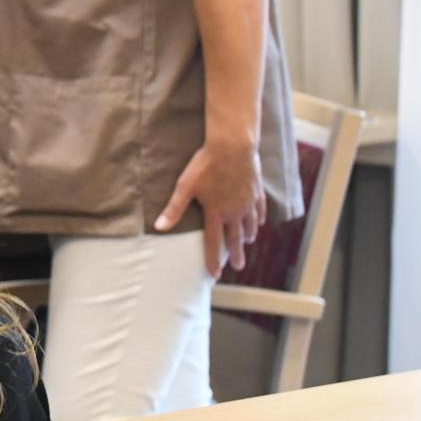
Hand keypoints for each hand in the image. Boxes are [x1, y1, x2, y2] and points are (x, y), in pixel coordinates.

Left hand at [156, 136, 266, 275]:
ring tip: (248, 243)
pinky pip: (260, 209)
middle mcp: (235, 211)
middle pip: (236, 238)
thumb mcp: (185, 186)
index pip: (213, 242)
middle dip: (236, 254)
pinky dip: (259, 219)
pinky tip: (260, 223)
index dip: (213, 259)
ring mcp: (248, 202)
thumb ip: (174, 209)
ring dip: (248, 236)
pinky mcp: (256, 191)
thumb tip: (159, 227)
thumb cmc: (206, 165)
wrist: (232, 146)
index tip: (215, 274)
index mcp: (216, 212)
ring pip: (251, 225)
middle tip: (239, 267)